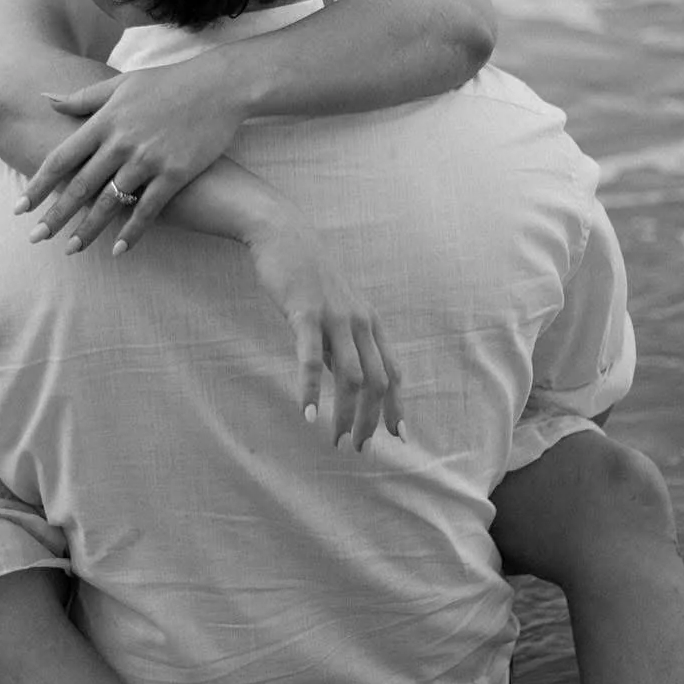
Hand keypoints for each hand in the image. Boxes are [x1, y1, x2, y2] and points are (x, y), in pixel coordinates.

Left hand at [15, 58, 245, 253]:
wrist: (219, 85)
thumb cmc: (169, 82)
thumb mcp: (121, 83)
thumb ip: (82, 97)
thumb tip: (45, 98)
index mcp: (105, 121)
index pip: (61, 158)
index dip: (38, 184)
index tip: (20, 207)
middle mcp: (121, 142)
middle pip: (79, 186)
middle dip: (55, 215)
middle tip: (35, 238)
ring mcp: (148, 159)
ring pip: (110, 202)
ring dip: (88, 229)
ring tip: (71, 249)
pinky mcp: (175, 172)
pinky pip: (148, 209)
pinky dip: (132, 232)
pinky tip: (118, 251)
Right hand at [246, 214, 403, 448]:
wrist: (285, 236)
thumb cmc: (309, 275)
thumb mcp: (336, 309)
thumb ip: (344, 342)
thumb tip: (347, 379)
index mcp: (370, 323)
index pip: (393, 372)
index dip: (397, 406)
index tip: (398, 436)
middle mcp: (360, 322)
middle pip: (377, 381)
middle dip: (372, 419)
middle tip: (359, 448)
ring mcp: (335, 318)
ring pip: (351, 376)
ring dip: (346, 413)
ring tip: (337, 439)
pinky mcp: (306, 314)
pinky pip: (312, 359)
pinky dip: (312, 390)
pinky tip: (307, 413)